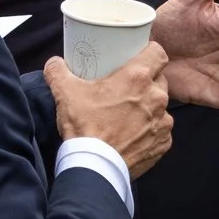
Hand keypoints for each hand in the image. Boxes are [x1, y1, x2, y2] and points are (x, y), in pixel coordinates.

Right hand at [46, 46, 172, 176]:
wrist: (94, 166)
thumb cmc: (84, 127)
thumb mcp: (65, 92)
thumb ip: (58, 70)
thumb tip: (54, 63)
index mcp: (137, 77)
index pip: (158, 52)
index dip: (150, 52)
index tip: (139, 57)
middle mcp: (156, 97)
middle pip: (160, 79)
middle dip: (147, 81)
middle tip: (128, 87)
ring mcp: (163, 121)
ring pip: (161, 105)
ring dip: (149, 106)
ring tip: (129, 113)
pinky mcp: (163, 142)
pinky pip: (161, 129)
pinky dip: (151, 130)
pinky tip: (134, 133)